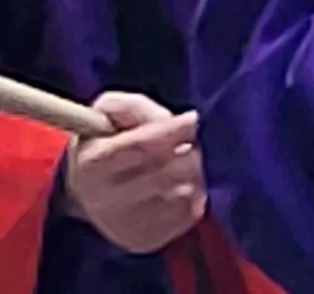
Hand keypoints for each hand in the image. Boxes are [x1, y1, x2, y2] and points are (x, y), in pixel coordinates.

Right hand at [58, 92, 200, 254]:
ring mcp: (123, 224)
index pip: (139, 146)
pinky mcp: (145, 240)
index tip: (192, 118)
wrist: (87, 194)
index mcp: (91, 165)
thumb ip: (136, 108)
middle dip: (186, 150)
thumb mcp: (108, 114)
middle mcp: (103, 199)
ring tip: (177, 164)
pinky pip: (190, 211)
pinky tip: (176, 188)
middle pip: (168, 170)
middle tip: (184, 143)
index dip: (170, 131)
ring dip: (191, 171)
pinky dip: (193, 194)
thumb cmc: (105, 143)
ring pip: (184, 190)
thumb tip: (176, 121)